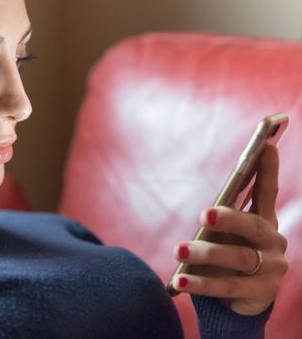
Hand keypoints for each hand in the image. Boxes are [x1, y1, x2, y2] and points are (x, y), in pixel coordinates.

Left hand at [172, 145, 288, 314]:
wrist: (237, 303)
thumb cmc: (226, 260)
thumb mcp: (225, 237)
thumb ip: (222, 221)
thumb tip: (208, 212)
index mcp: (263, 223)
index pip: (267, 193)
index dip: (267, 172)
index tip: (268, 147)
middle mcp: (273, 242)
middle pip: (252, 225)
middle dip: (228, 219)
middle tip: (204, 214)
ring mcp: (271, 268)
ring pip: (237, 257)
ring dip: (205, 254)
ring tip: (178, 250)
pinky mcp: (262, 292)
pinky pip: (228, 286)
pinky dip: (201, 284)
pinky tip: (179, 281)